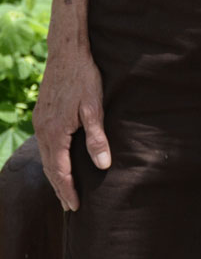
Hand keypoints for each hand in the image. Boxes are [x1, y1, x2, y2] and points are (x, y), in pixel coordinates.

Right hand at [33, 46, 109, 210]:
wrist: (67, 51)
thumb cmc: (84, 77)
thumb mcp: (94, 107)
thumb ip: (97, 137)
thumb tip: (102, 166)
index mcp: (55, 133)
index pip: (60, 171)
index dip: (68, 190)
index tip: (76, 207)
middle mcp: (43, 131)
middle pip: (50, 168)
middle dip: (59, 188)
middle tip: (69, 207)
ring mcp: (40, 122)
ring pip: (45, 157)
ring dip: (54, 175)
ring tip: (64, 190)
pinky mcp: (42, 114)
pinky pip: (44, 145)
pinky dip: (51, 160)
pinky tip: (58, 161)